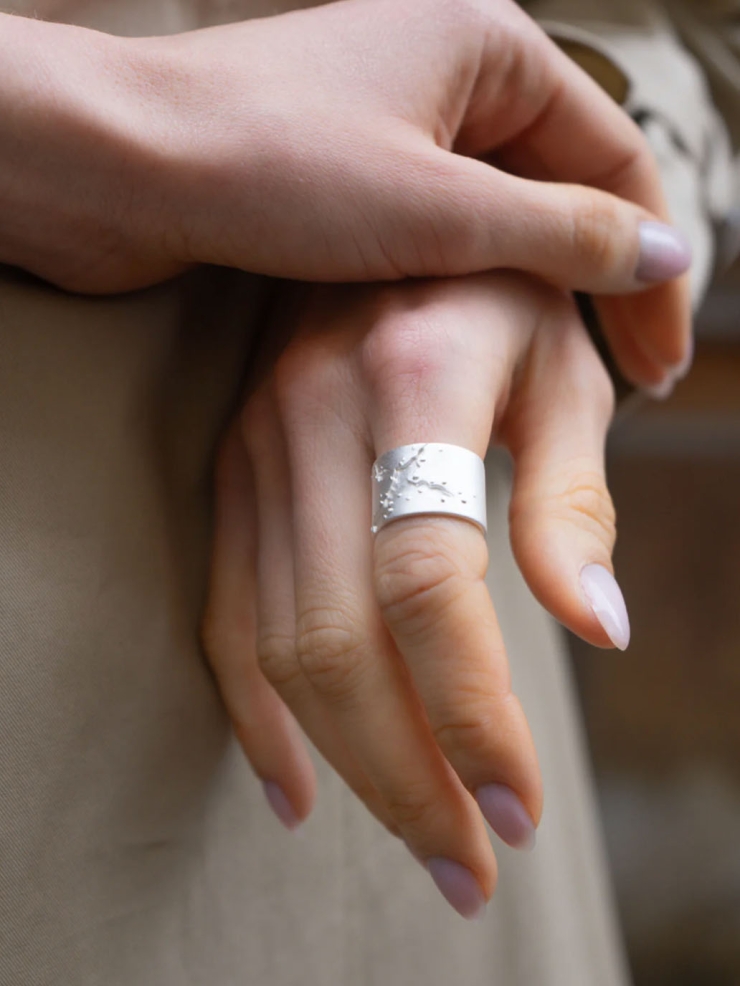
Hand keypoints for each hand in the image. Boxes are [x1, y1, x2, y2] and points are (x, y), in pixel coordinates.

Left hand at [1, 1, 688, 387]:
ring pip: (500, 222)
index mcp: (489, 46)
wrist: (116, 168)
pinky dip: (473, 291)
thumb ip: (561, 231)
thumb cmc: (266, 162)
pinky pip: (439, 237)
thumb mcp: (440, 206)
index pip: (614, 159)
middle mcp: (448, 76)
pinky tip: (488, 343)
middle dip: (597, 287)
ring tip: (568, 375)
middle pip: (562, 191)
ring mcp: (395, 129)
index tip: (660, 359)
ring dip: (537, 295)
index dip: (649, 265)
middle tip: (626, 383)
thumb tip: (660, 252)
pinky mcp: (348, 179)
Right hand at [203, 273, 623, 918]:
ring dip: (347, 762)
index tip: (521, 806)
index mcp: (411, 375)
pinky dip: (252, 713)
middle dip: (406, 773)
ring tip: (420, 838)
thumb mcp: (564, 373)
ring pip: (276, 643)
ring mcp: (253, 447)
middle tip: (470, 866)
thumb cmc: (506, 300)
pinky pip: (221, 612)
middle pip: (336, 638)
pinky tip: (297, 787)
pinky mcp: (229, 474)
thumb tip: (598, 631)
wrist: (396, 224)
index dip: (472, 708)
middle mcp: (309, 415)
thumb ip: (573, 502)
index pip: (426, 579)